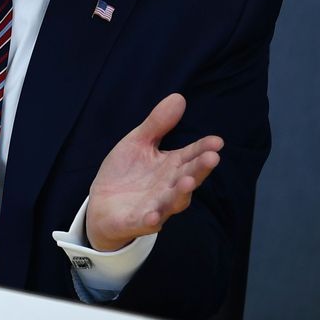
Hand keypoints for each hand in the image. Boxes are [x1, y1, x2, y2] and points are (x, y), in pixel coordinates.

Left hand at [84, 93, 222, 251]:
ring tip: (188, 181)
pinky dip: (152, 219)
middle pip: (188, 178)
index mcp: (170, 167)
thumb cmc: (126, 173)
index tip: (218, 141)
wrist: (102, 206)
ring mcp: (155, 206)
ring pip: (173, 202)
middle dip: (199, 169)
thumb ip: (157, 124)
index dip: (203, 149)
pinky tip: (155, 216)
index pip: (191, 156)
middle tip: (212, 158)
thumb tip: (179, 97)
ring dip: (181, 193)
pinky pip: (146, 222)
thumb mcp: (138, 143)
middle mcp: (168, 188)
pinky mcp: (137, 221)